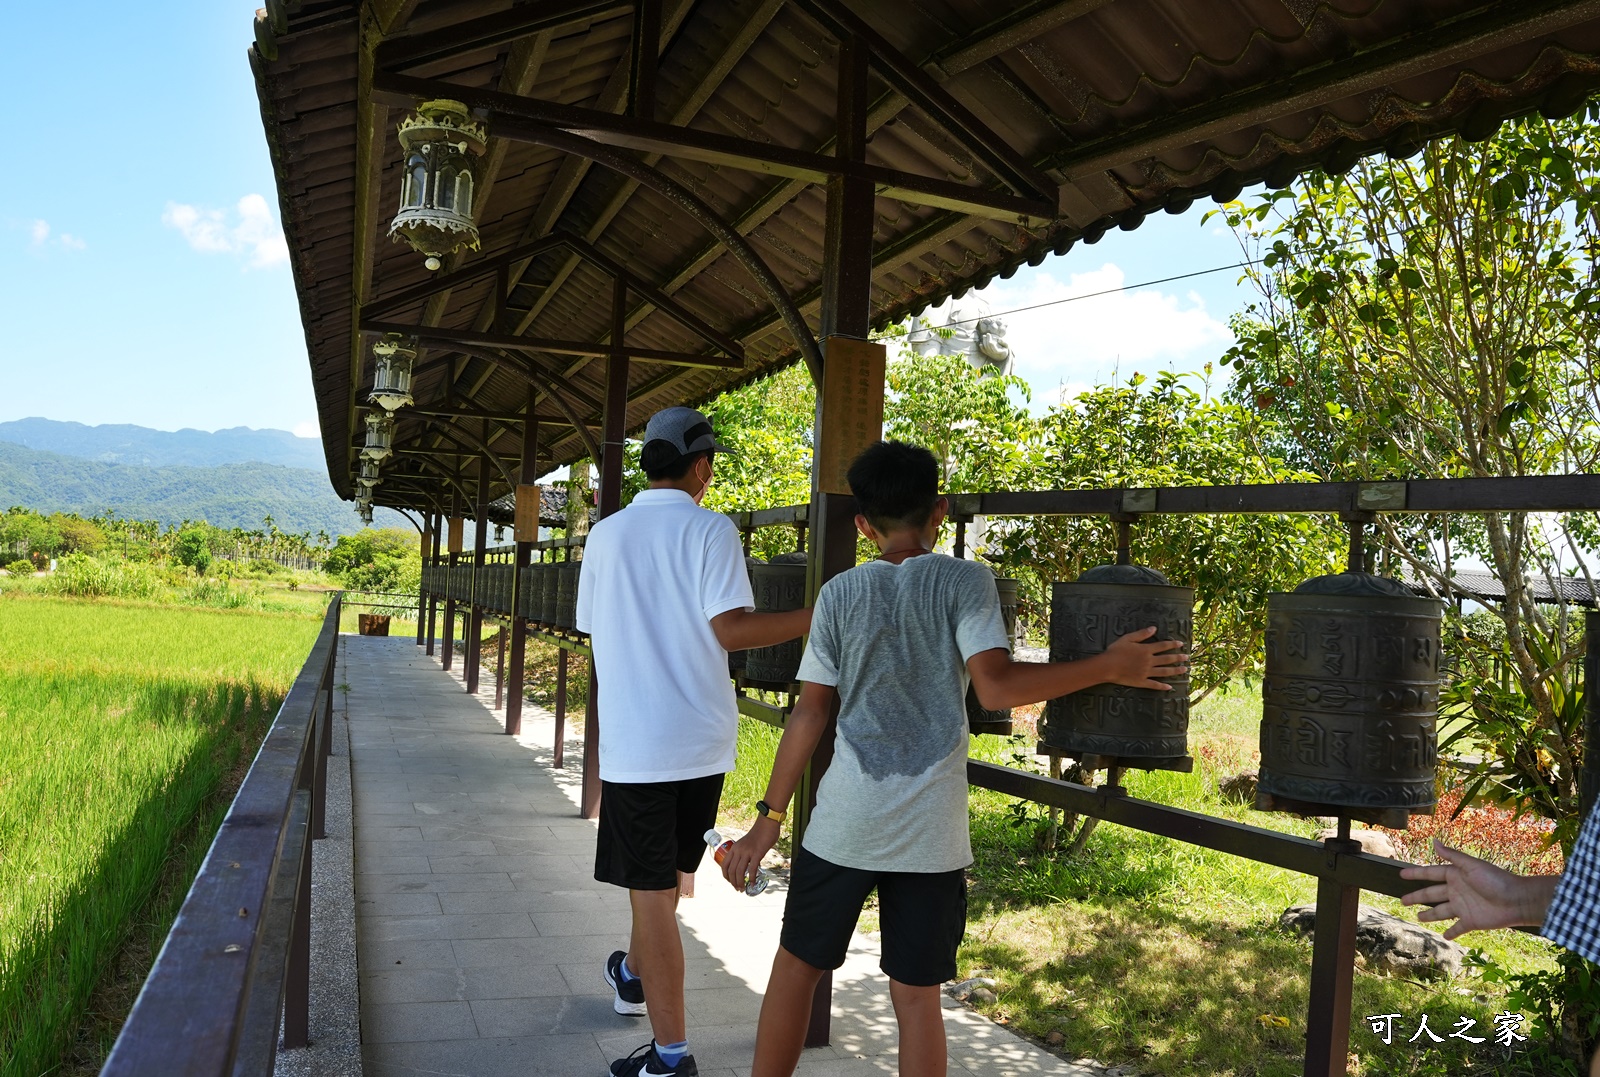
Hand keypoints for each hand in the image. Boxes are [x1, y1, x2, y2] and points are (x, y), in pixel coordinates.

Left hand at [720, 817, 778, 891]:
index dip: (726, 876)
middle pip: (731, 870)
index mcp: (734, 848)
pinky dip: (752, 878)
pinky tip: (753, 883)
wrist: (767, 824)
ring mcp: (747, 852)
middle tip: (738, 889)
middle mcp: (738, 850)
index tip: (730, 882)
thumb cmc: (759, 834)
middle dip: (733, 882)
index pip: (725, 865)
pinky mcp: (757, 853)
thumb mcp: (746, 844)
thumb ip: (744, 854)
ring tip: (743, 889)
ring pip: (739, 871)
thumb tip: (748, 866)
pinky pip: (752, 869)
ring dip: (740, 882)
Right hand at [1100, 626, 1187, 689]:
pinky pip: (1154, 685)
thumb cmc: (1115, 651)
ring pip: (1164, 672)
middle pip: (1167, 659)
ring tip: (1184, 670)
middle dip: (1178, 658)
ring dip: (1175, 671)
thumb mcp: (1128, 638)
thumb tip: (1154, 628)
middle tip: (1187, 657)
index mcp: (1146, 650)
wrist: (1107, 666)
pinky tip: (1169, 687)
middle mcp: (1149, 661)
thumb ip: (1142, 634)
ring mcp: (1146, 672)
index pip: (1163, 646)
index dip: (1173, 644)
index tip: (1181, 644)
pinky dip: (1162, 686)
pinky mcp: (1142, 682)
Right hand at [1399, 839, 1559, 938]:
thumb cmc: (1496, 880)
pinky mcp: (1471, 922)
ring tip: (1418, 917)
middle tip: (1403, 900)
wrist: (1517, 901)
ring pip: (1441, 912)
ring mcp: (1462, 907)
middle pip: (1431, 894)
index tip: (1402, 874)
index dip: (1416, 874)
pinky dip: (1451, 932)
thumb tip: (1434, 841)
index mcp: (1455, 875)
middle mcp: (1456, 891)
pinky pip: (1457, 928)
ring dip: (1430, 915)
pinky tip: (1444, 936)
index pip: (1431, 873)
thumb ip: (1452, 856)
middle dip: (1417, 896)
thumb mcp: (1472, 865)